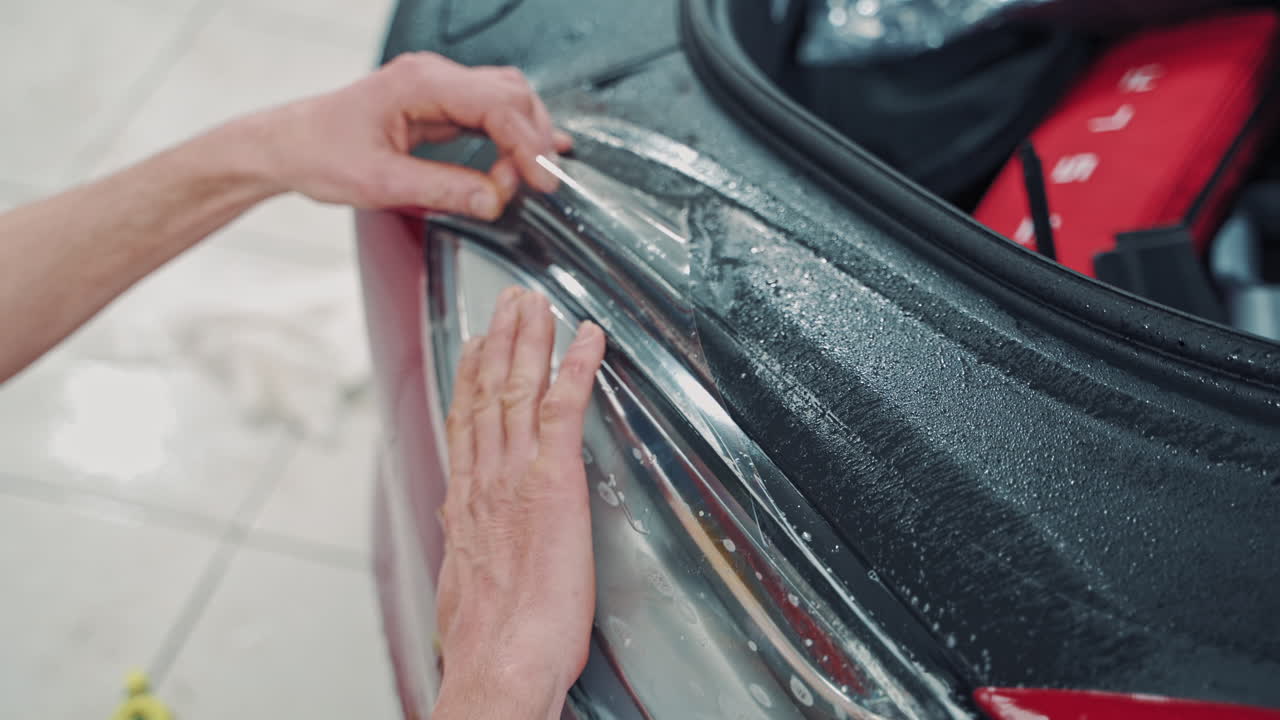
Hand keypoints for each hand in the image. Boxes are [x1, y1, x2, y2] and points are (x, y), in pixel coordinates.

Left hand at [248, 52, 572, 219]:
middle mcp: (432, 77)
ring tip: (524, 178)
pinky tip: (528, 156)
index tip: (542, 181)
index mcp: (419, 84)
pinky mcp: (437, 102)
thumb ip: (443, 190)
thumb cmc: (321, 154)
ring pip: (506, 98)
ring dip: (525, 137)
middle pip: (512, 94)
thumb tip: (493, 200)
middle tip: (533, 186)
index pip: (497, 105)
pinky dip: (512, 133)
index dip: (528, 145)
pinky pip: (489, 110)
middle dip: (532, 140)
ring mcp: (436, 86)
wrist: (289, 145)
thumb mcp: (381, 183)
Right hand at [433, 288, 605, 718]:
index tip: (475, 346)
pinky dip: (576, 368)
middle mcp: (484, 479)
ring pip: (518, 389)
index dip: (470, 378)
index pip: (465, 424)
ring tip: (536, 302)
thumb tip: (471, 544)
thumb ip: (473, 549)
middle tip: (510, 302)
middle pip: (487, 393)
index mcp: (467, 503)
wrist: (500, 661)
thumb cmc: (491, 641)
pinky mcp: (553, 482)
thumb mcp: (468, 585)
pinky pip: (563, 409)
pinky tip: (587, 339)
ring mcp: (516, 476)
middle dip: (499, 341)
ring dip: (529, 340)